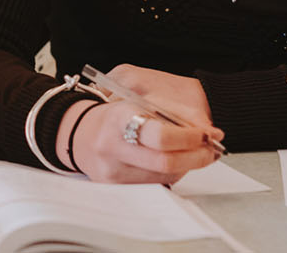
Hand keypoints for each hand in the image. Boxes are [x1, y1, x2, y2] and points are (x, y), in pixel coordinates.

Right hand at [60, 65, 223, 183]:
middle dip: (196, 157)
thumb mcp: (136, 99)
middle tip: (209, 148)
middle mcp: (112, 147)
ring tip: (192, 151)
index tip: (204, 134)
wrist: (77, 132)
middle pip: (165, 162)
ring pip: (164, 176)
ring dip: (186, 165)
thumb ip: (172, 112)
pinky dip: (170, 172)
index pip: (160, 136)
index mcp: (118, 118)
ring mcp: (112, 170)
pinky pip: (154, 184)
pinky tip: (171, 160)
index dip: (189, 138)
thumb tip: (209, 132)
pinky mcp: (115, 186)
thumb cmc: (112, 114)